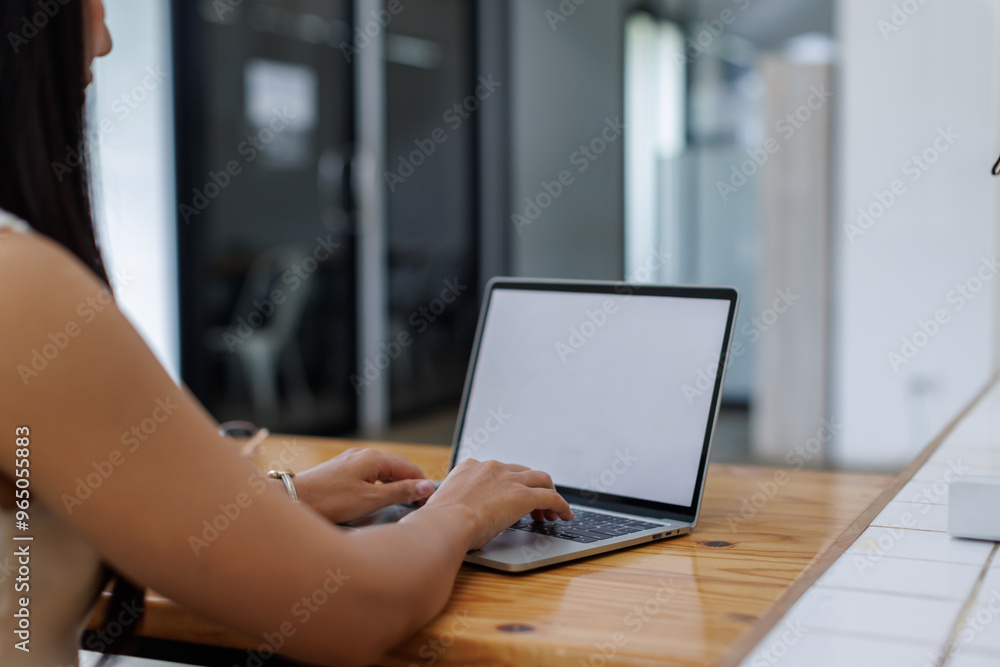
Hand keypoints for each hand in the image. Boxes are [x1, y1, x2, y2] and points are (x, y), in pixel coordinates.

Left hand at [293, 448, 436, 523]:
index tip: (430, 503)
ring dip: (395, 487)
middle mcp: (363, 455)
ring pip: (382, 473)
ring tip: (403, 506)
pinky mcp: (340, 473)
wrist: (291, 500)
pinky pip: (368, 477)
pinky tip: (378, 502)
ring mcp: (350, 462)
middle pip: (396, 468)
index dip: (422, 485)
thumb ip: (400, 492)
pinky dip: (380, 488)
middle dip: (410, 485)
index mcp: (373, 458)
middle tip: (420, 507)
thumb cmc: (329, 501)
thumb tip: (427, 486)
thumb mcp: (370, 500)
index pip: (409, 468)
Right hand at [421, 458, 573, 549]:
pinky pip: (551, 497)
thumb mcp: (444, 504)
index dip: (509, 484)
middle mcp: (492, 468)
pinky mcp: (524, 495)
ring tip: (552, 513)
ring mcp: (509, 480)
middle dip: (531, 488)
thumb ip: (454, 503)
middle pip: (523, 472)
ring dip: (549, 495)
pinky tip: (564, 516)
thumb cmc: (439, 521)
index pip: (498, 470)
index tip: (510, 496)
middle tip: (535, 507)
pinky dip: (561, 506)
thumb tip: (453, 516)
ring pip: (541, 480)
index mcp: (470, 467)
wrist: (446, 522)